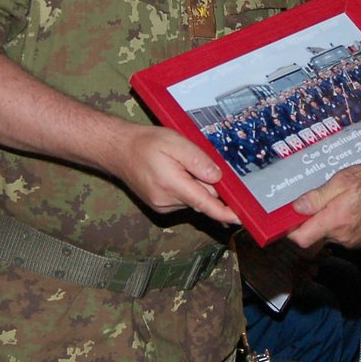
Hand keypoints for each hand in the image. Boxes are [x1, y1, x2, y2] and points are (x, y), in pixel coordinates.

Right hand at [108, 127, 238, 224]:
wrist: (118, 151)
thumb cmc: (146, 144)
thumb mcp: (174, 142)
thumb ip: (198, 160)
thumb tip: (218, 177)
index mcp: (172, 185)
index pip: (206, 204)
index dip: (226, 213)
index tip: (242, 219)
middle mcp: (167, 201)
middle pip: (203, 198)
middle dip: (208, 184)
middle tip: (197, 161)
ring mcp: (163, 206)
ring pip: (194, 198)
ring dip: (196, 185)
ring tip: (178, 163)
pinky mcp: (161, 206)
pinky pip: (184, 199)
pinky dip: (187, 188)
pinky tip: (175, 172)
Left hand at [286, 162, 360, 249]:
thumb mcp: (343, 180)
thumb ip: (319, 196)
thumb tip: (297, 207)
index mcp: (334, 220)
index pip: (302, 239)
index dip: (290, 231)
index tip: (289, 218)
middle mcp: (341, 236)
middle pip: (313, 238)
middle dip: (308, 224)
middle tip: (312, 205)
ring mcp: (351, 241)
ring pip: (326, 237)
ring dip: (324, 223)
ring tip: (333, 203)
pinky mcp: (359, 241)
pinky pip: (340, 237)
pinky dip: (337, 226)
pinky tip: (346, 210)